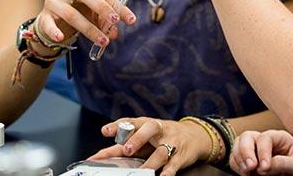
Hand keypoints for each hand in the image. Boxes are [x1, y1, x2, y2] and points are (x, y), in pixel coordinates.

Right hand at [34, 0, 136, 50]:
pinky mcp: (43, 16)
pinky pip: (48, 24)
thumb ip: (106, 21)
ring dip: (89, 29)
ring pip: (71, 14)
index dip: (118, 6)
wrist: (53, 22)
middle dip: (102, 8)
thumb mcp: (95, 15)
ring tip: (103, 41)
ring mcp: (53, 0)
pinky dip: (54, 31)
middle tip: (115, 22)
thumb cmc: (79, 13)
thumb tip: (115, 32)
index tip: (130, 20)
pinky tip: (61, 38)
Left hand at [89, 117, 212, 175]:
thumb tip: (98, 156)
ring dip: (151, 162)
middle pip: (148, 129)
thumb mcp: (143, 138)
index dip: (117, 126)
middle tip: (127, 149)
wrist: (194, 136)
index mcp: (146, 124)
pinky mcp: (181, 156)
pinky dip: (169, 172)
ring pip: (162, 151)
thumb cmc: (162, 137)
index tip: (105, 131)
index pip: (131, 122)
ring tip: (142, 172)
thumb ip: (122, 146)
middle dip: (137, 138)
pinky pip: (174, 164)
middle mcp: (159, 130)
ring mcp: (171, 142)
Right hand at [230, 130, 292, 175]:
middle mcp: (265, 141)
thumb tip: (264, 166)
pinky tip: (245, 173)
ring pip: (237, 145)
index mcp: (281, 138)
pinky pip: (234, 158)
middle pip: (247, 137)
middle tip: (250, 167)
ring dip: (239, 159)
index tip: (264, 168)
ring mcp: (254, 149)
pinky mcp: (247, 159)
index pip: (265, 138)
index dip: (262, 152)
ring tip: (247, 172)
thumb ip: (284, 164)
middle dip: (245, 152)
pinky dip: (236, 165)